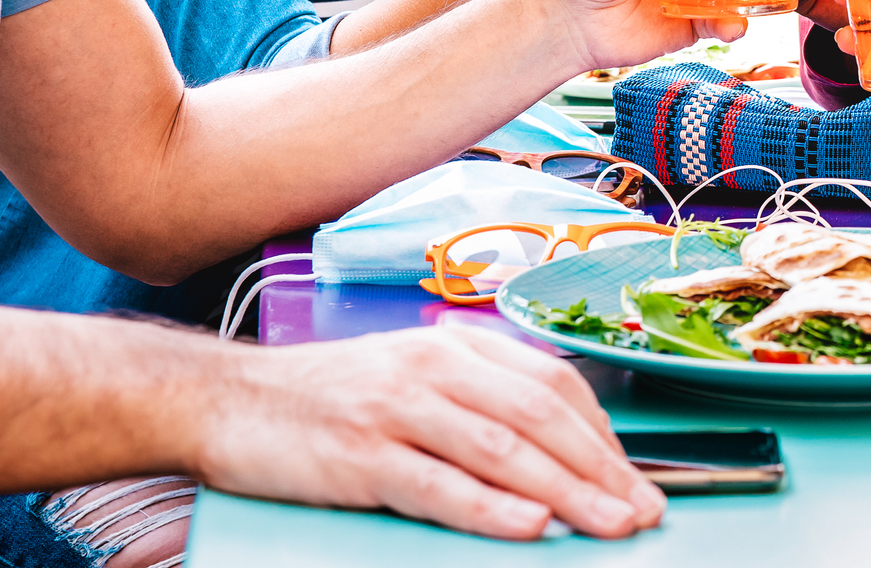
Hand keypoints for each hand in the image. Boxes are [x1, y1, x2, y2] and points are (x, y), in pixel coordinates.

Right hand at [194, 325, 665, 540]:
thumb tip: (557, 445)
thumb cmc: (329, 396)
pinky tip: (531, 524)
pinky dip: (492, 507)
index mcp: (454, 344)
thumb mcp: (412, 374)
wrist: (227, 398)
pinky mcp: (360, 455)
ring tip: (609, 524)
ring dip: (567, 491)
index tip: (635, 474)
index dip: (603, 431)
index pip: (552, 382)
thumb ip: (479, 397)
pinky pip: (440, 484)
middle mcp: (434, 367)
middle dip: (602, 468)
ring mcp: (397, 408)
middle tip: (643, 510)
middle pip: (541, 415)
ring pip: (503, 449)